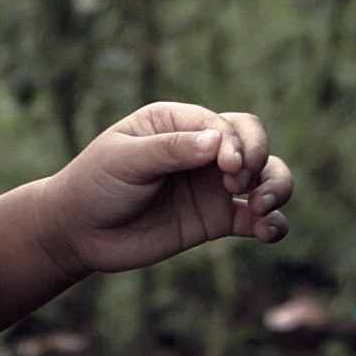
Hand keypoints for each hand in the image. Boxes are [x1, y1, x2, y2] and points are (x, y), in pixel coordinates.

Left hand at [37, 103, 292, 276]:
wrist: (79, 232)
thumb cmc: (95, 184)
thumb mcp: (124, 160)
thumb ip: (169, 150)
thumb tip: (217, 142)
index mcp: (175, 122)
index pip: (221, 123)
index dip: (233, 143)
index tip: (226, 168)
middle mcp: (200, 149)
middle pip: (252, 139)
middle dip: (257, 157)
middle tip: (238, 184)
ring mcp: (211, 184)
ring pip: (265, 174)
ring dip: (276, 186)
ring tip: (260, 208)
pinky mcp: (217, 219)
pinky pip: (257, 218)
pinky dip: (273, 223)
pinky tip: (267, 232)